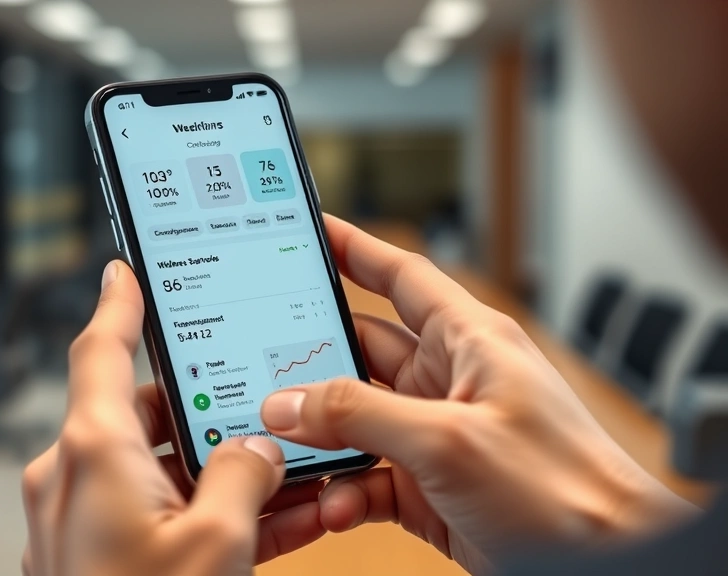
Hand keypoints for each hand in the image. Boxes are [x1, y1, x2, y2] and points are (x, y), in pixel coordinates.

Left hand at [22, 261, 325, 575]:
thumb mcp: (216, 541)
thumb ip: (244, 476)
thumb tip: (258, 450)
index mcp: (92, 453)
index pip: (101, 351)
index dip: (118, 304)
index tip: (124, 272)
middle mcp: (73, 479)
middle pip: (147, 415)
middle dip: (211, 414)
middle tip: (265, 414)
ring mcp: (79, 521)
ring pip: (159, 471)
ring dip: (220, 474)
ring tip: (285, 481)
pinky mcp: (93, 557)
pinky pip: (155, 515)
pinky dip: (203, 514)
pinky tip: (268, 524)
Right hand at [261, 216, 697, 574]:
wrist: (608, 568)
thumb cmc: (566, 491)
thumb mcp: (451, 441)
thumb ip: (361, 415)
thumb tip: (289, 403)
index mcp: (470, 342)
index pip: (401, 277)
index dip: (355, 248)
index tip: (310, 228)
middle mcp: (450, 381)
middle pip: (361, 353)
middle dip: (310, 364)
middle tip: (257, 365)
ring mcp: (436, 435)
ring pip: (354, 422)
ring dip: (320, 440)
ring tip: (286, 450)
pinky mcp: (427, 486)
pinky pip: (366, 477)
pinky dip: (342, 490)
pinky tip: (330, 504)